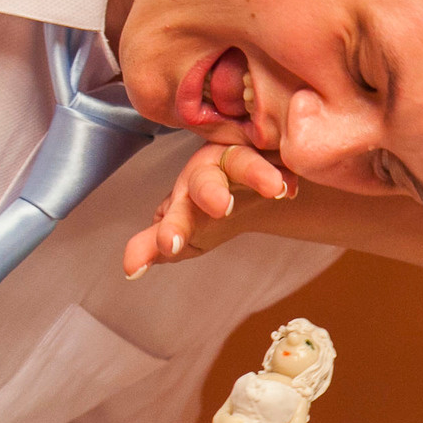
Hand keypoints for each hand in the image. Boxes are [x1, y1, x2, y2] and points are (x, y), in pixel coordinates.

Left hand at [123, 141, 294, 276]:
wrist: (259, 183)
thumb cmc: (214, 205)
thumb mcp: (188, 229)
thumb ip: (156, 245)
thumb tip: (129, 270)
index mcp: (188, 191)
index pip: (178, 211)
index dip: (173, 228)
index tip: (168, 245)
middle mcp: (212, 170)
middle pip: (206, 179)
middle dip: (211, 192)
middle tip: (220, 208)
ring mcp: (244, 157)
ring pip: (244, 161)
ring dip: (257, 174)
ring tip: (276, 189)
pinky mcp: (274, 152)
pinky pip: (282, 158)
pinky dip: (288, 171)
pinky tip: (293, 187)